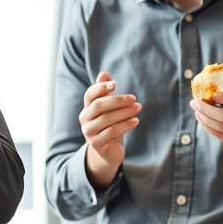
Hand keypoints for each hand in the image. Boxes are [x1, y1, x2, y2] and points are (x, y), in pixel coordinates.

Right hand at [79, 72, 139, 189]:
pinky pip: (112, 132)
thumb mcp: (109, 108)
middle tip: (134, 99)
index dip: (100, 88)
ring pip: (106, 119)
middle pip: (98, 105)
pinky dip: (125, 125)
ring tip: (137, 109)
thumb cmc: (109, 125)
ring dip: (124, 112)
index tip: (115, 84)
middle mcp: (84, 119)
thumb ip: (105, 91)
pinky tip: (135, 121)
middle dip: (117, 100)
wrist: (107, 150)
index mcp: (87, 107)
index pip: (90, 94)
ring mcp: (89, 132)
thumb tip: (104, 73)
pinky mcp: (96, 144)